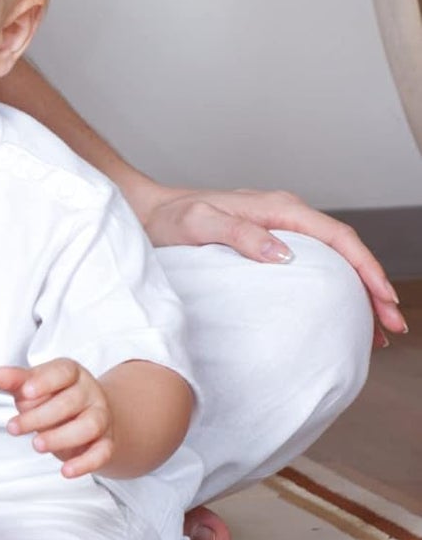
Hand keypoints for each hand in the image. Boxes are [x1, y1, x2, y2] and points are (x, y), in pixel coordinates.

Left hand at [0, 359, 112, 478]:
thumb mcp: (32, 387)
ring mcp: (101, 417)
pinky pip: (101, 453)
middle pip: (71, 402)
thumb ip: (17, 381)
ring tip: (37, 444)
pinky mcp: (106, 442)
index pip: (62, 372)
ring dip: (61, 437)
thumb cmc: (53, 398)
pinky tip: (66, 471)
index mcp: (72, 374)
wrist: (86, 416)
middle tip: (15, 427)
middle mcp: (90, 393)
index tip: (24, 392)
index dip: (44, 381)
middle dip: (40, 416)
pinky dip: (85, 463)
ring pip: (89, 426)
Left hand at [134, 182, 404, 337]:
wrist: (149, 213)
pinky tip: (337, 313)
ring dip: (357, 293)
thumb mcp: (201, 223)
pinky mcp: (268, 245)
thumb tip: (284, 254)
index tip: (384, 299)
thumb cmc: (171, 218)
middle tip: (390, 326)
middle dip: (373, 288)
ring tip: (374, 330)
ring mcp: (279, 231)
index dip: (366, 269)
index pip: (339, 239)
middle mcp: (286, 216)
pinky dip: (332, 290)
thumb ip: (241, 234)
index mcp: (279, 209)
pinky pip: (312, 267)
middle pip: (345, 253)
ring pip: (333, 262)